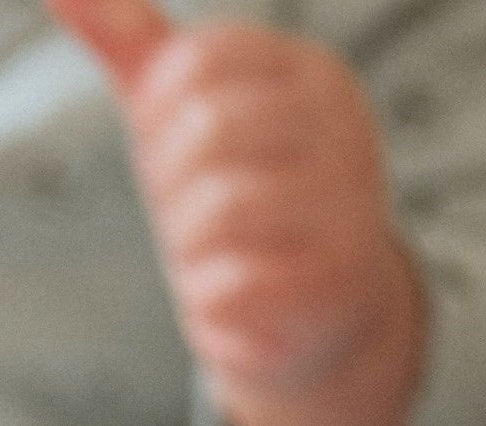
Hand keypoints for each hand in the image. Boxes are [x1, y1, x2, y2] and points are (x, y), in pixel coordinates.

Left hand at [48, 0, 427, 425]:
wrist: (318, 318)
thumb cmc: (248, 205)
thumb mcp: (191, 115)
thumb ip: (134, 46)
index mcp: (309, 72)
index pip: (194, 63)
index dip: (159, 119)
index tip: (180, 157)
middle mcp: (344, 126)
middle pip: (208, 126)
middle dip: (173, 184)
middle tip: (194, 218)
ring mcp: (351, 204)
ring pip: (223, 207)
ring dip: (191, 248)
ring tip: (217, 261)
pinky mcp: (341, 281)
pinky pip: (239, 283)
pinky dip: (213, 300)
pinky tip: (235, 302)